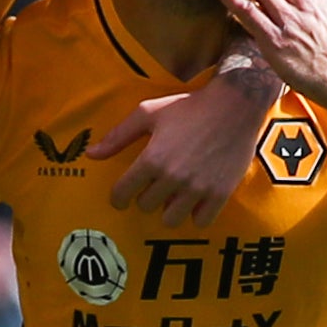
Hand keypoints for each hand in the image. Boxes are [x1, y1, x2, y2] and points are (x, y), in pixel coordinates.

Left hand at [90, 64, 276, 227]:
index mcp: (152, 158)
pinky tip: (195, 202)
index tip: (122, 195)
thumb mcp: (149, 113)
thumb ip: (118, 136)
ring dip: (168, 209)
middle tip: (155, 185)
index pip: (122, 193)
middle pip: (145, 206)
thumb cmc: (188, 106)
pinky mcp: (220, 193)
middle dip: (146, 196)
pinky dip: (195, 215)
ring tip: (174, 195)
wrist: (235, 105)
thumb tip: (91, 155)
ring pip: (170, 219)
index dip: (118, 196)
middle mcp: (173, 177)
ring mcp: (197, 188)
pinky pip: (200, 222)